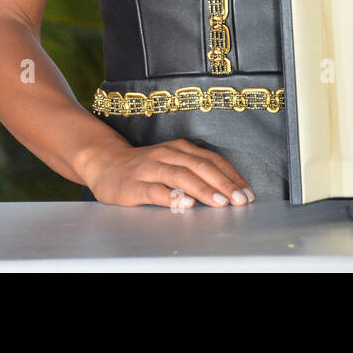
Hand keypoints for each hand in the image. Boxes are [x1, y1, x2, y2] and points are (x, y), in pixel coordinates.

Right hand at [80, 137, 255, 209]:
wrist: (103, 162)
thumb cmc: (144, 167)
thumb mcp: (172, 162)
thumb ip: (194, 172)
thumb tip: (227, 191)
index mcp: (181, 149)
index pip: (212, 160)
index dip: (232, 176)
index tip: (248, 192)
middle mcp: (167, 154)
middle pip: (201, 166)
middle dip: (224, 184)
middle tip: (241, 200)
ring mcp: (150, 168)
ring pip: (181, 176)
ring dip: (203, 189)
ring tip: (220, 203)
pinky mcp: (133, 185)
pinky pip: (155, 190)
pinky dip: (171, 196)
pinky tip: (185, 204)